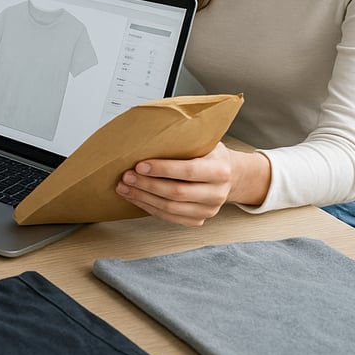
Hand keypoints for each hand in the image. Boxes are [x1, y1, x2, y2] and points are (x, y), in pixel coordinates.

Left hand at [115, 142, 269, 225]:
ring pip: (170, 208)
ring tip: (125, 188)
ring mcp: (208, 209)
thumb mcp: (204, 142)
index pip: (188, 171)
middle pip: (176, 193)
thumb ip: (184, 141)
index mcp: (220, 170)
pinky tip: (136, 198)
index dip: (162, 169)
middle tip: (126, 176)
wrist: (230, 175)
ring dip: (143, 198)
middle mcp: (217, 193)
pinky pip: (170, 218)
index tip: (140, 165)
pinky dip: (149, 207)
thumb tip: (149, 135)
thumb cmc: (210, 155)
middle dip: (147, 185)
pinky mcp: (198, 219)